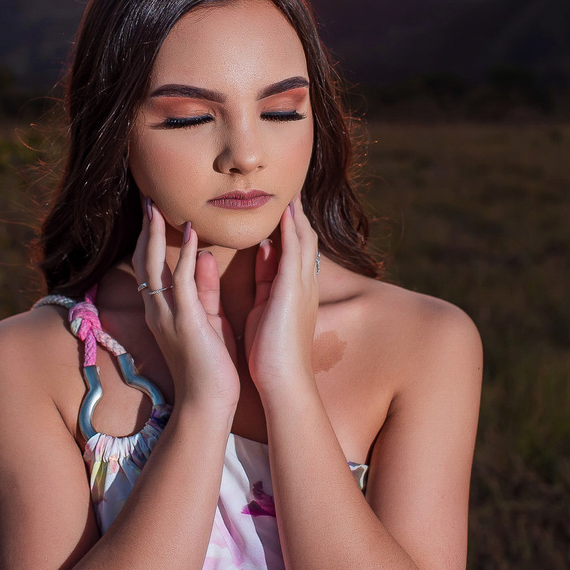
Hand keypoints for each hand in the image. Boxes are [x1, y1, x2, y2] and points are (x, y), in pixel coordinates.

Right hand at [132, 197, 240, 414]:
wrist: (209, 403)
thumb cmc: (210, 366)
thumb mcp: (206, 320)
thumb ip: (203, 289)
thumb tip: (204, 255)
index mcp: (162, 311)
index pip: (148, 267)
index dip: (148, 238)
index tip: (153, 211)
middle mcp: (157, 310)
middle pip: (141, 260)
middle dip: (144, 228)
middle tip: (147, 198)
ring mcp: (168, 315)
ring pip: (153, 265)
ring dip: (155, 233)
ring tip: (158, 205)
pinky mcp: (186, 321)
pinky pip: (181, 281)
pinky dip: (185, 255)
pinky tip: (190, 233)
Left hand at [244, 192, 319, 396]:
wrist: (282, 381)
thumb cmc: (270, 353)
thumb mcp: (266, 306)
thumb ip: (266, 279)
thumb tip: (265, 251)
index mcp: (294, 289)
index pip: (295, 248)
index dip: (291, 224)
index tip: (283, 203)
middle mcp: (302, 284)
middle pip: (304, 238)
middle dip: (298, 214)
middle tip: (292, 188)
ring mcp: (301, 286)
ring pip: (303, 239)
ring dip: (296, 214)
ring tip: (291, 190)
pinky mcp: (292, 290)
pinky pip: (294, 251)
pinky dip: (291, 229)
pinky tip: (287, 212)